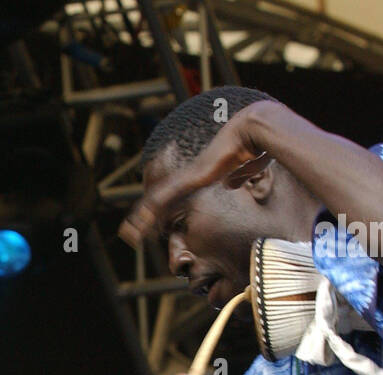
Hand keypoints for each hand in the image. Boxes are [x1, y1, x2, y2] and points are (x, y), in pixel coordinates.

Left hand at [118, 100, 277, 248]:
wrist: (252, 131)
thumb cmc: (253, 146)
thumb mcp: (246, 168)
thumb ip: (238, 176)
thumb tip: (231, 183)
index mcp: (200, 175)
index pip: (174, 196)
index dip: (162, 211)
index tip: (155, 227)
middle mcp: (189, 175)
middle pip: (160, 199)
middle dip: (144, 218)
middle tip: (130, 234)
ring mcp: (187, 176)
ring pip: (156, 200)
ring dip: (141, 220)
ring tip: (129, 235)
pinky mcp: (190, 177)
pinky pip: (165, 196)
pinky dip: (151, 211)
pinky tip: (140, 223)